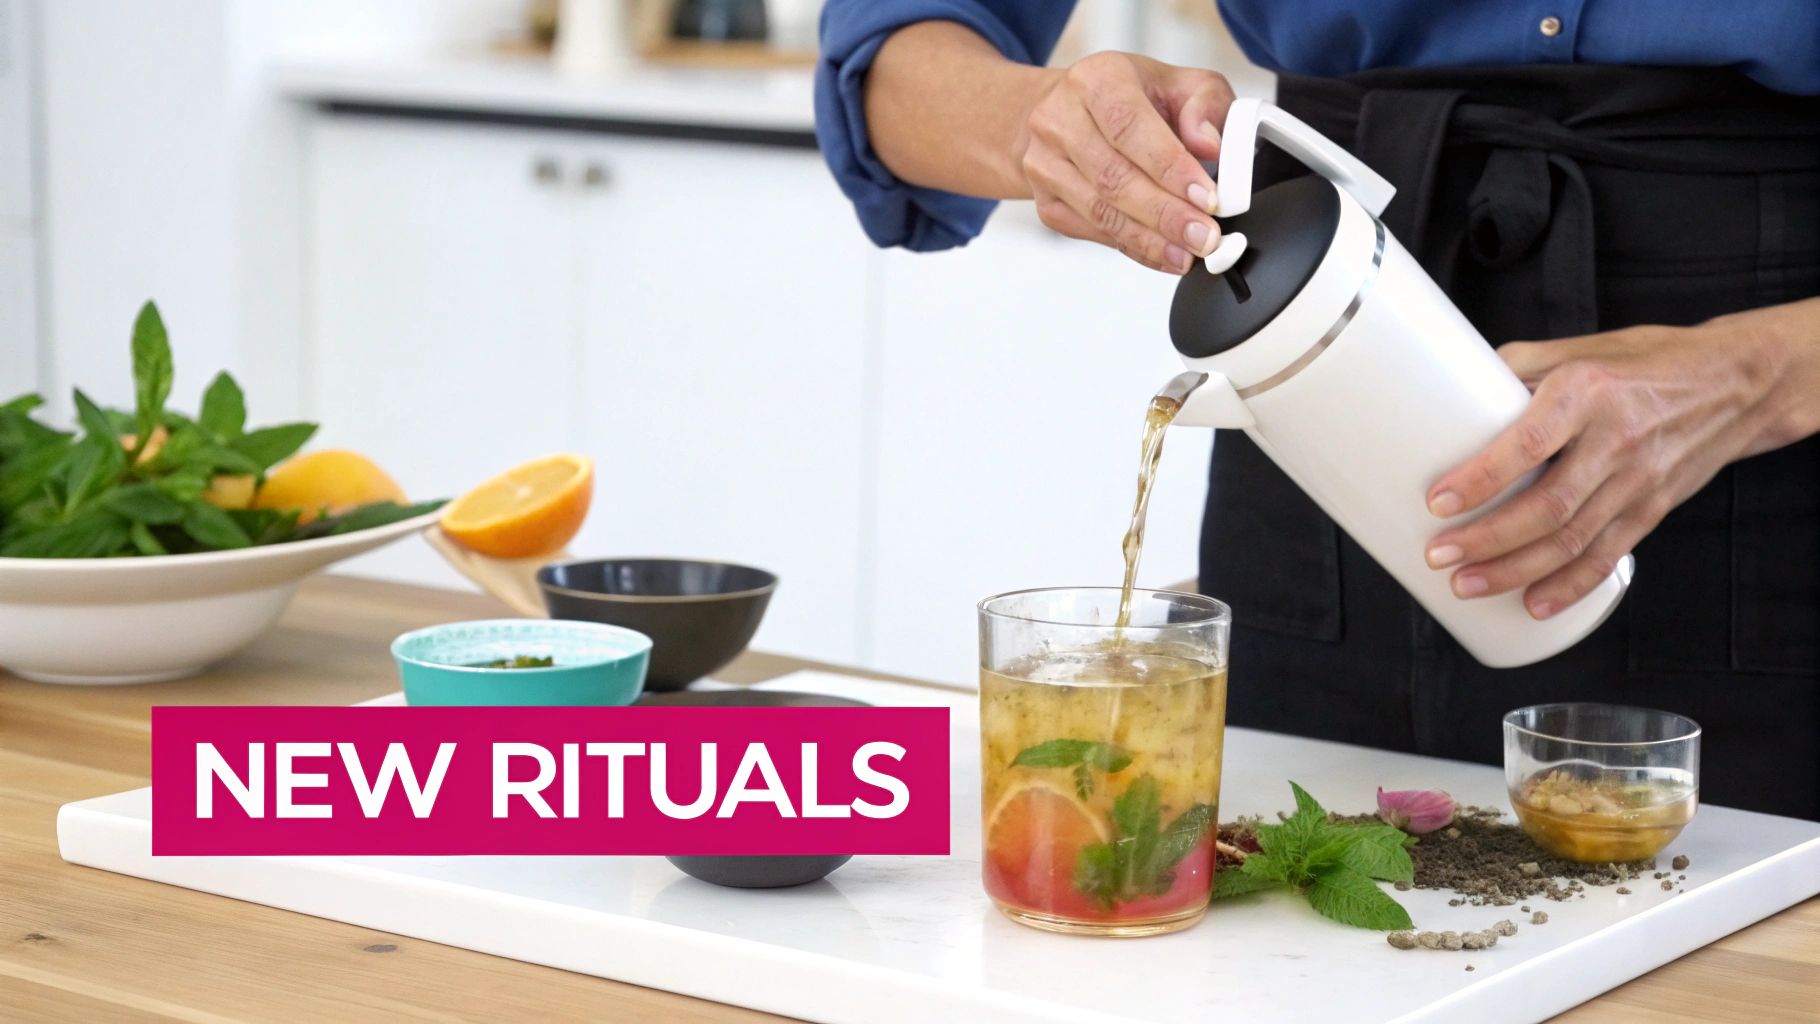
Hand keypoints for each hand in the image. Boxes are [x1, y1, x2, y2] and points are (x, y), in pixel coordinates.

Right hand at [1015, 52, 1233, 273]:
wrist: (1069, 114)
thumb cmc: (1131, 99)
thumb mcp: (1181, 84)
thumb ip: (1206, 105)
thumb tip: (1209, 144)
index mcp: (1096, 79)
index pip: (1129, 126)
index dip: (1170, 167)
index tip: (1207, 198)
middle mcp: (1059, 118)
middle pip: (1113, 177)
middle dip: (1166, 214)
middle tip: (1204, 236)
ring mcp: (1045, 164)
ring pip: (1100, 211)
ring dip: (1149, 239)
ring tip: (1189, 253)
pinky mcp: (1045, 202)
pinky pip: (1091, 231)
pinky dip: (1132, 247)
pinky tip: (1163, 253)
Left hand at [1423, 298, 1819, 618]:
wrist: (1737, 383)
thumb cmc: (1649, 361)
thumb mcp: (1580, 347)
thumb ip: (1517, 367)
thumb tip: (1452, 388)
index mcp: (1588, 392)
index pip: (1529, 444)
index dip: (1482, 478)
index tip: (1438, 500)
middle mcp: (1615, 440)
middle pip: (1548, 506)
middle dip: (1487, 540)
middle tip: (1439, 556)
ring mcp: (1638, 480)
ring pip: (1572, 540)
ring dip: (1515, 571)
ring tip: (1467, 584)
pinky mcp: (1654, 509)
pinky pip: (1608, 556)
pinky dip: (1570, 586)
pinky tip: (1535, 604)